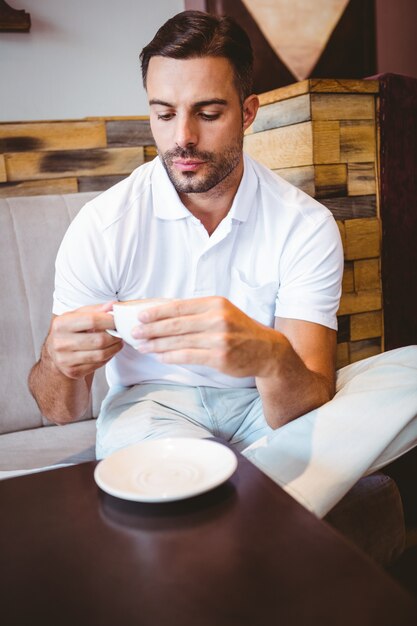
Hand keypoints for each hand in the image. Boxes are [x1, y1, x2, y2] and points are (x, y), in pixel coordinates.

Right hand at [46, 302, 122, 378]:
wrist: (54, 354)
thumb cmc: (69, 331)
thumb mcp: (76, 316)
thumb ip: (95, 310)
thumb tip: (112, 305)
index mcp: (61, 324)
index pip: (92, 320)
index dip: (109, 320)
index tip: (118, 320)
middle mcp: (60, 342)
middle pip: (99, 340)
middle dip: (115, 336)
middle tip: (121, 332)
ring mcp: (65, 359)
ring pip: (101, 354)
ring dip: (115, 347)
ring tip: (118, 341)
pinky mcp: (72, 371)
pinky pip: (98, 364)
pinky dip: (108, 357)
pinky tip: (109, 350)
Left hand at [132, 296, 282, 377]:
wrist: (266, 351)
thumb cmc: (239, 330)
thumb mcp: (222, 312)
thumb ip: (197, 312)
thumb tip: (162, 314)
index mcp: (215, 303)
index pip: (179, 306)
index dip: (157, 312)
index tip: (140, 316)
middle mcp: (217, 319)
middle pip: (176, 324)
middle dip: (151, 329)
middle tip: (134, 333)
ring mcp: (219, 339)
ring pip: (179, 341)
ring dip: (157, 345)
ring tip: (142, 347)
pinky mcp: (219, 357)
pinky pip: (188, 356)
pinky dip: (171, 357)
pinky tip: (160, 357)